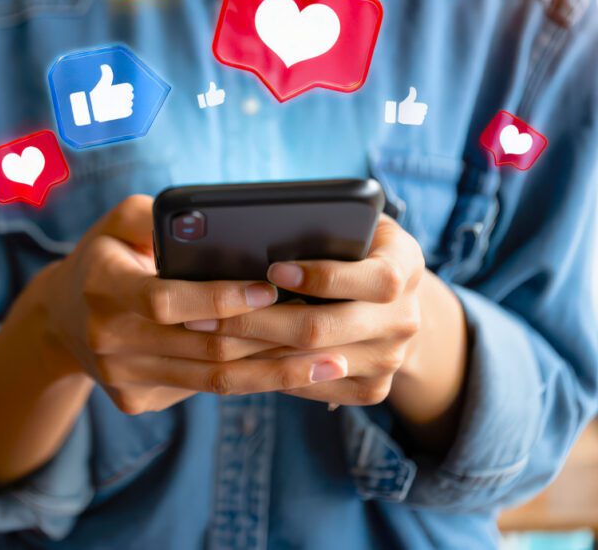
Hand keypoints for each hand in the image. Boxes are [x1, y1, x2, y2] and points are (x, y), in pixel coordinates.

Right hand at [27, 195, 351, 414]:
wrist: (60, 318)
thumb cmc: (103, 256)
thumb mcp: (117, 220)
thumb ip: (158, 214)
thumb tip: (212, 218)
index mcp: (102, 289)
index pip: (167, 301)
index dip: (221, 296)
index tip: (271, 286)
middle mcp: (108, 340)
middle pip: (201, 346)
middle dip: (269, 339)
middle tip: (326, 331)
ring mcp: (121, 378)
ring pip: (211, 379)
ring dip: (274, 373)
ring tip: (329, 363)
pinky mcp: (135, 401)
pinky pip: (202, 389)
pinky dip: (249, 380)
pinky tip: (292, 372)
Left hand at [185, 215, 424, 406]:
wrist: (392, 301)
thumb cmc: (355, 245)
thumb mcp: (353, 224)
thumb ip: (323, 223)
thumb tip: (259, 228)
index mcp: (406, 266)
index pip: (374, 279)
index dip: (321, 276)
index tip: (272, 269)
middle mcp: (406, 318)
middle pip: (324, 327)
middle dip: (257, 320)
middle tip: (206, 312)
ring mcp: (392, 358)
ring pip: (310, 362)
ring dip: (251, 350)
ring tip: (206, 335)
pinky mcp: (374, 389)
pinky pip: (315, 387)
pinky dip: (272, 373)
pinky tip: (233, 358)